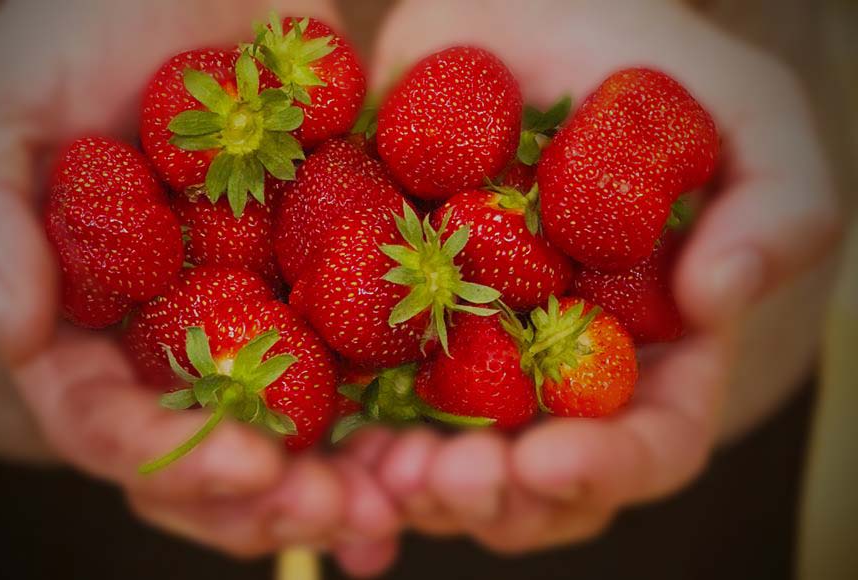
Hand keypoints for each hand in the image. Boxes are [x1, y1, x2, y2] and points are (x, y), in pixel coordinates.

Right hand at [0, 0, 398, 571]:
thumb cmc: (75, 30)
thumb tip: (15, 332)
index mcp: (83, 324)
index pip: (107, 425)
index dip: (172, 461)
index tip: (251, 469)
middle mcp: (165, 341)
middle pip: (206, 454)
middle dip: (267, 501)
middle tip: (341, 514)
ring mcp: (248, 321)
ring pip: (288, 434)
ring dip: (339, 482)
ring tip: (394, 504)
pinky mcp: (321, 286)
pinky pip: (358, 367)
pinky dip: (390, 424)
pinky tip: (426, 459)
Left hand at [363, 0, 839, 554]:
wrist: (521, 19)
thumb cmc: (644, 64)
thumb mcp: (747, 115)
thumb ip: (775, 207)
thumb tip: (719, 296)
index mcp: (653, 347)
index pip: (651, 444)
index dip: (605, 469)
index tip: (547, 461)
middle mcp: (560, 373)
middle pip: (537, 482)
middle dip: (492, 496)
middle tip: (446, 475)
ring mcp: (471, 355)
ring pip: (447, 458)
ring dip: (414, 484)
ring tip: (385, 469)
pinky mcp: (393, 323)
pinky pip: (367, 400)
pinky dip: (351, 441)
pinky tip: (334, 451)